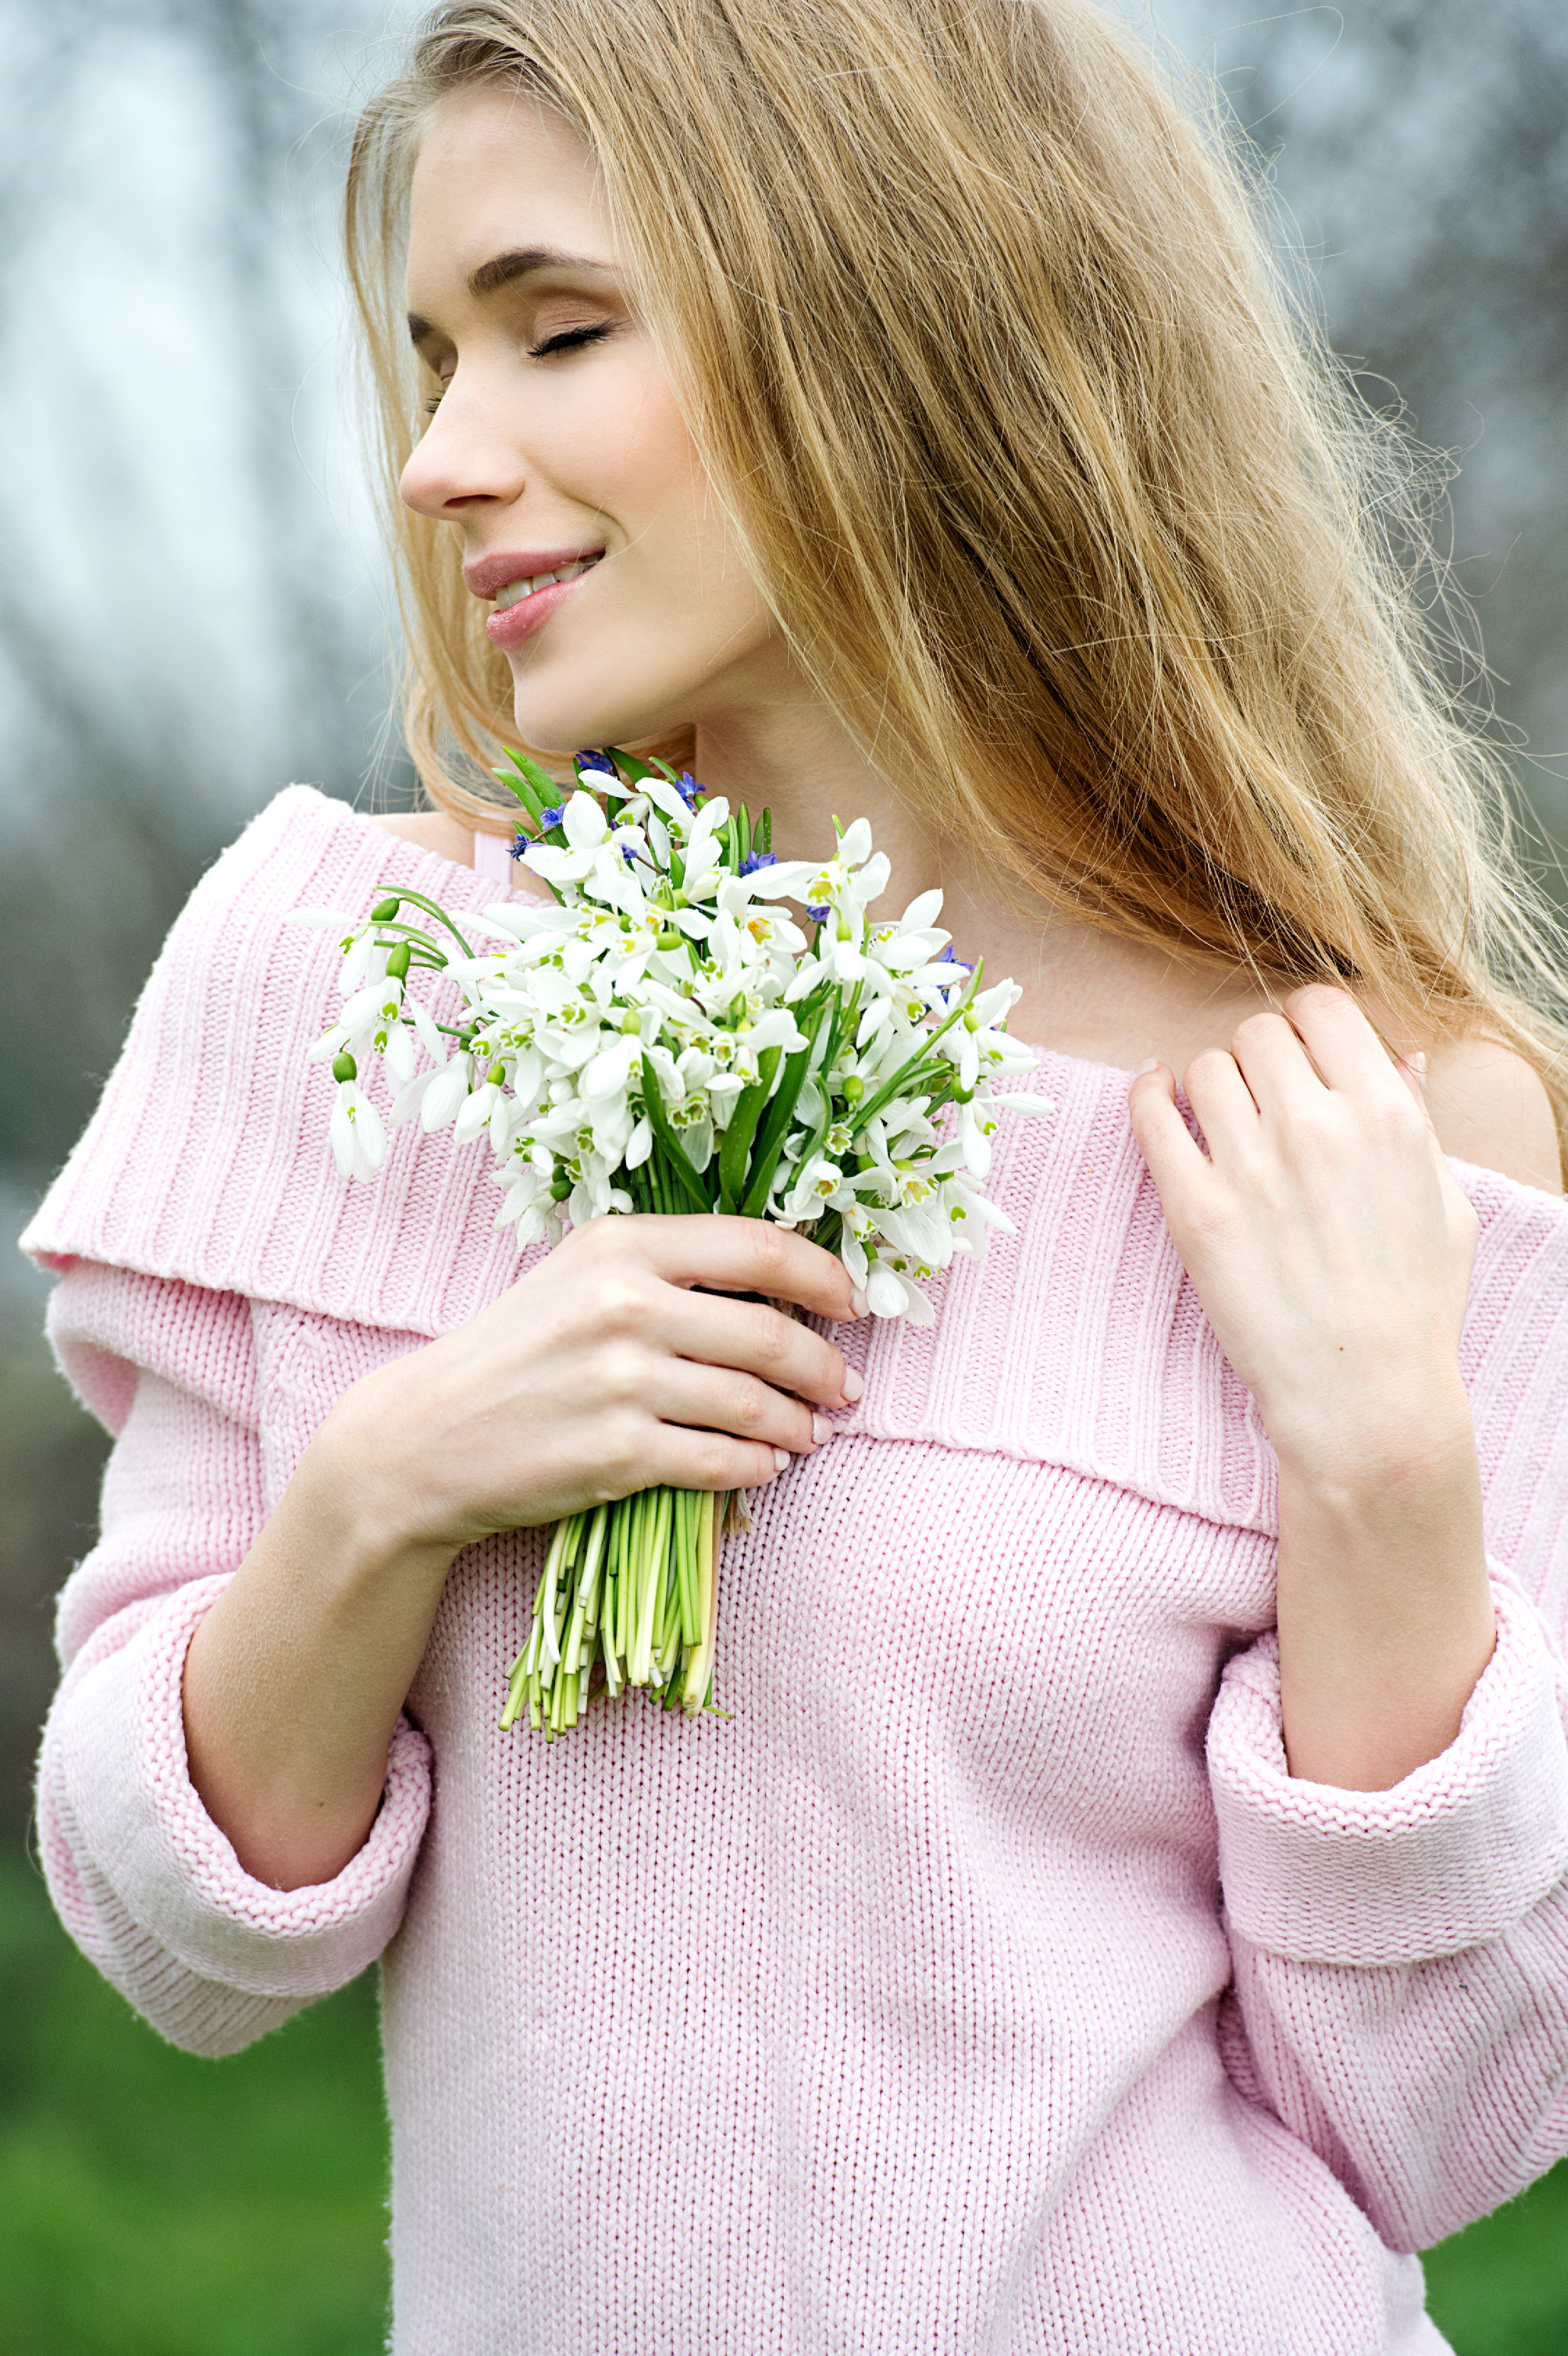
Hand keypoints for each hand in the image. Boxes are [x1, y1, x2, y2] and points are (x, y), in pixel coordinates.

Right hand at [316, 1213, 862, 1565]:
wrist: (426, 1437)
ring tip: (811, 1432)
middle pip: (771, 1331)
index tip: (853, 1303)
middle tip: (845, 1388)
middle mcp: (623, 1304)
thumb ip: (670, 1271)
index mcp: (621, 1246)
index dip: (824, 1275)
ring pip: (754, 1403)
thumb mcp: (581, 1279)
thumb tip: (782, 1289)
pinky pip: (721, 1461)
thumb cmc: (515, 1352)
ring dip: (799, 1423)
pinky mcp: (616, 1453)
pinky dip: (756, 1467)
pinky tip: (766, 1466)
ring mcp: (620, 1381)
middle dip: (824, 1366)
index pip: (759, 1246)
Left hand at [1128, 987, 1494, 1788]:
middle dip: (1257, 1057)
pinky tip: (1154, 1097)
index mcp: (1386, 1115)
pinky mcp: (1195, 1210)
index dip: (1305, 1024)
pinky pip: (1151, 1116)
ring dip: (1209, 1084)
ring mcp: (1251, 1168)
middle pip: (1258, 1034)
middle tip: (1259, 1098)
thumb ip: (1416, 1121)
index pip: (1323, 1010)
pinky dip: (1147, 1095)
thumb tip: (1399, 1057)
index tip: (1298, 1051)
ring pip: (1204, 1069)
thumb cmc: (1413, 1306)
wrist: (1364, 1397)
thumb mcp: (1443, 1203)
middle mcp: (1316, 1128)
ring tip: (1219, 1119)